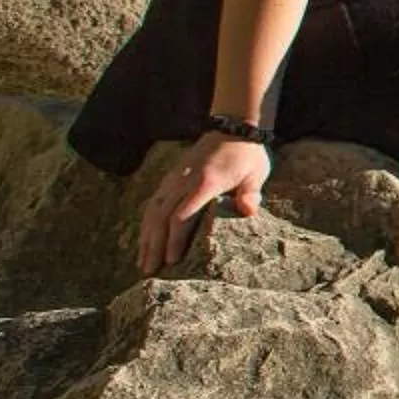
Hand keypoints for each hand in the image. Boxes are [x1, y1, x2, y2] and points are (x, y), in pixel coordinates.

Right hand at [136, 132, 271, 275]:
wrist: (232, 128)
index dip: (175, 240)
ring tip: (143, 263)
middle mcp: (184, 182)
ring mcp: (174, 180)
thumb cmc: (247, 156)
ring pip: (153, 211)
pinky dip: (147, 223)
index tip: (172, 261)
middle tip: (150, 271)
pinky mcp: (170, 179)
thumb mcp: (256, 173)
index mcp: (205, 183)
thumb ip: (251, 193)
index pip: (183, 215)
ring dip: (146, 238)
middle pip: (162, 218)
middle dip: (155, 246)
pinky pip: (153, 203)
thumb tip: (249, 210)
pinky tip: (144, 241)